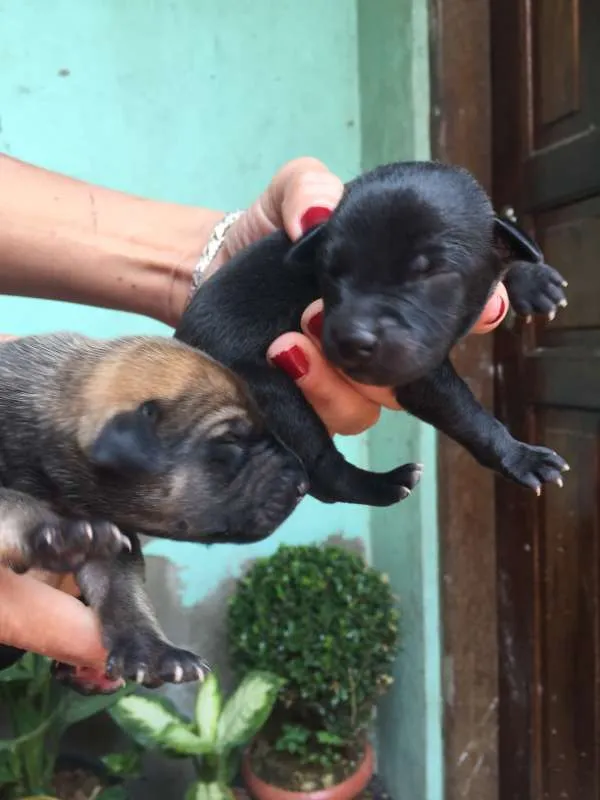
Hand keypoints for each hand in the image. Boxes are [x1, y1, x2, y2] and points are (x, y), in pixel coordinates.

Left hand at [219, 157, 508, 435]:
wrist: (209, 271)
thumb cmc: (264, 234)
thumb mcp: (291, 195)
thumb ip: (309, 188)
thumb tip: (318, 216)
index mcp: (395, 291)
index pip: (456, 311)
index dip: (481, 314)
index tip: (488, 309)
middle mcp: (382, 338)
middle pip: (425, 371)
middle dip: (400, 353)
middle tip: (351, 323)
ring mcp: (349, 377)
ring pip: (379, 403)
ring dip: (343, 379)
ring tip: (291, 340)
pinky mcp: (314, 406)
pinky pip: (336, 423)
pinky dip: (321, 396)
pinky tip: (288, 358)